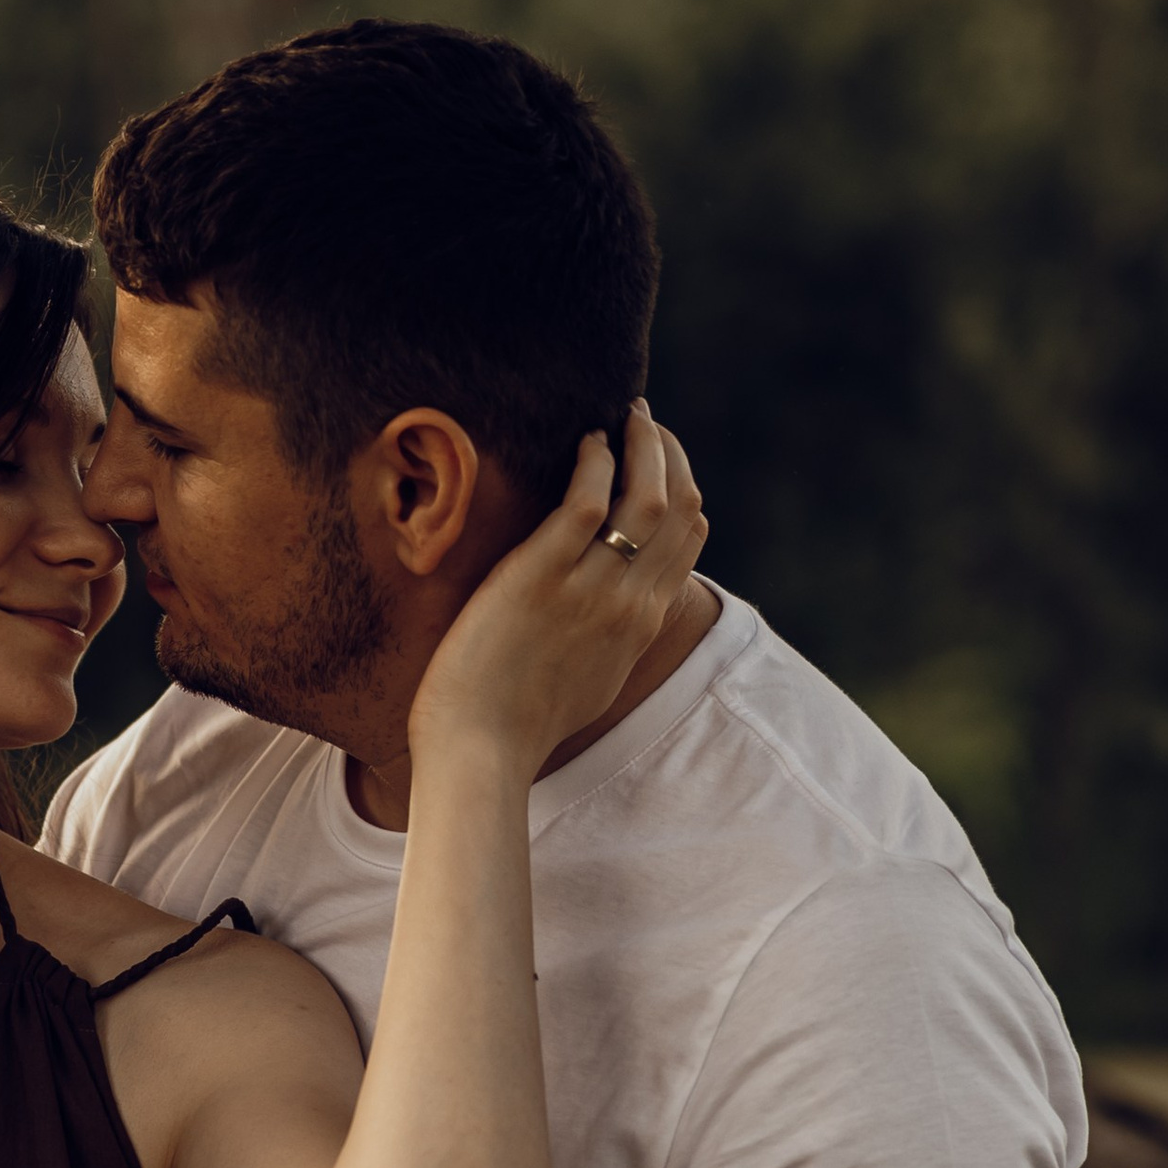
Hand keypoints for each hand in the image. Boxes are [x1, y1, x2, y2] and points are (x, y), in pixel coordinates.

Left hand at [409, 405, 706, 769]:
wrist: (479, 751)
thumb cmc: (515, 725)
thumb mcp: (589, 683)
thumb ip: (611, 640)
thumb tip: (615, 617)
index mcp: (642, 626)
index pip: (688, 539)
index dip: (683, 487)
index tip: (659, 459)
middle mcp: (630, 603)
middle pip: (680, 508)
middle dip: (669, 453)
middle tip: (644, 422)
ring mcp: (590, 589)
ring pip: (648, 496)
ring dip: (644, 444)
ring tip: (625, 416)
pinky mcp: (542, 576)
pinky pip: (588, 502)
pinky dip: (596, 462)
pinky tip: (586, 444)